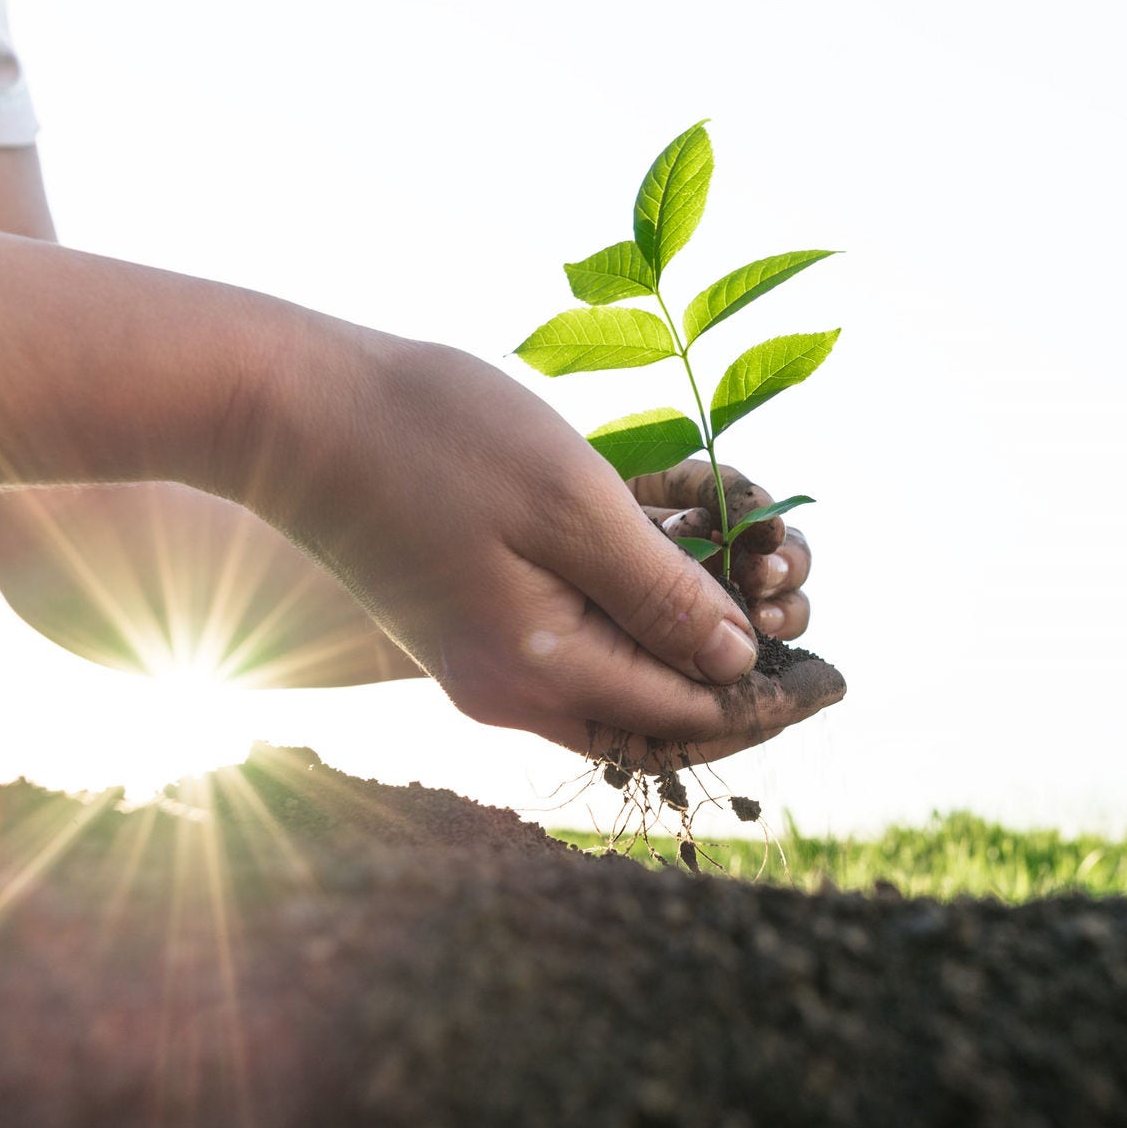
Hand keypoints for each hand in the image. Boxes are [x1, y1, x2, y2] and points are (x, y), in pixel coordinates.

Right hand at [240, 333, 843, 766]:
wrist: (286, 411)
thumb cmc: (431, 440)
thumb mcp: (570, 507)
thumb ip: (662, 593)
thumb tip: (741, 661)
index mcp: (540, 674)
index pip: (688, 716)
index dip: (773, 697)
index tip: (839, 677)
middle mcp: (514, 687)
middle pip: (659, 713)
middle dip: (743, 675)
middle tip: (809, 630)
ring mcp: (487, 655)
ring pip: (623, 672)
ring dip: (695, 634)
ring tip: (759, 570)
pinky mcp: (472, 613)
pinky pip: (581, 632)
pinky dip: (641, 601)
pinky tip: (683, 544)